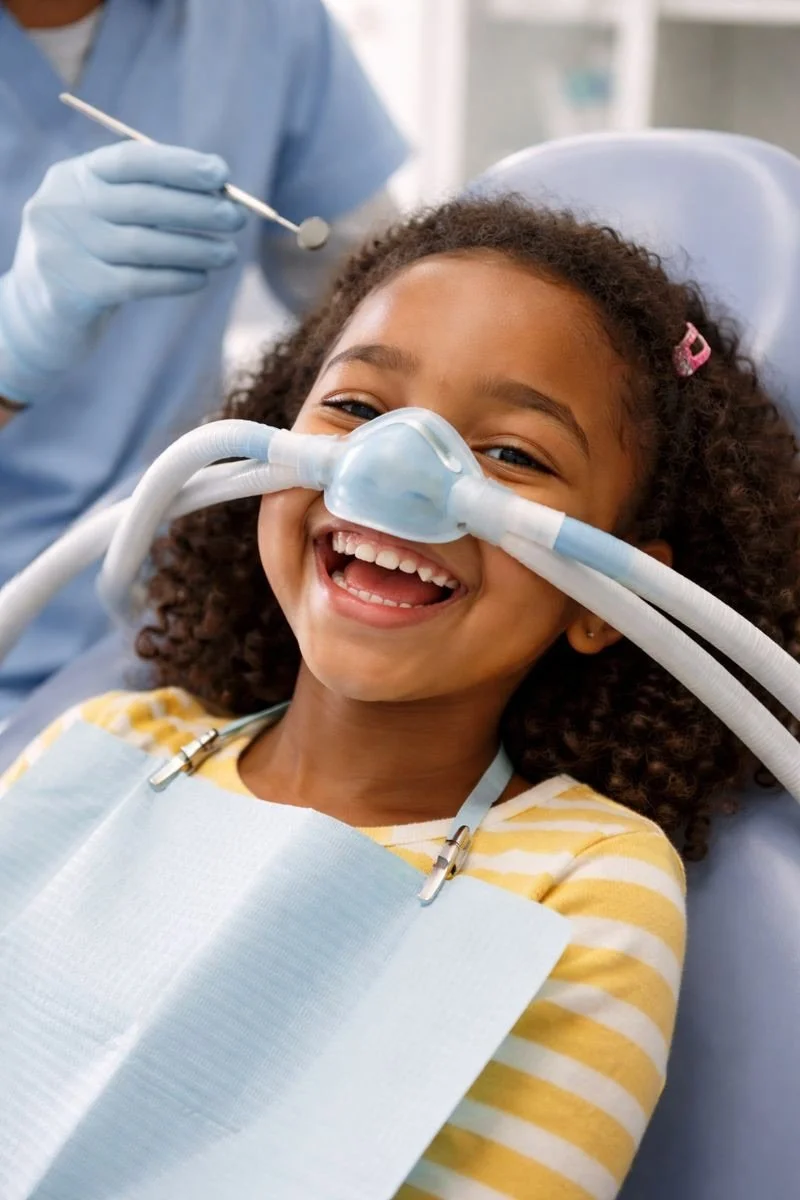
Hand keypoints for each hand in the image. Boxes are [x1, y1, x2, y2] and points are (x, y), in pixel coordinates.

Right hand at [0, 140, 245, 403]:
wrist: (37, 312)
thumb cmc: (89, 256)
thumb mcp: (104, 217)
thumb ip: (148, 200)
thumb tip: (219, 195)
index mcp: (73, 176)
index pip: (130, 159)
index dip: (179, 164)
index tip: (221, 173)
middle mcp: (63, 206)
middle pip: (143, 202)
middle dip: (198, 209)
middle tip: (237, 218)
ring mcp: (65, 248)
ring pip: (145, 245)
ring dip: (196, 249)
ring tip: (228, 253)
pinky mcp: (76, 290)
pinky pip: (139, 282)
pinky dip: (176, 279)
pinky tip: (201, 279)